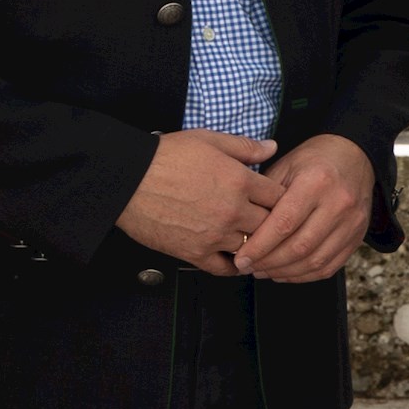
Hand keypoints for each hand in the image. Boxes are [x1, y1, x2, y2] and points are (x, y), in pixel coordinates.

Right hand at [118, 129, 280, 271]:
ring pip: (252, 247)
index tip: (278, 201)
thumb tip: (272, 147)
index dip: (282, 198)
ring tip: (254, 240)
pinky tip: (236, 259)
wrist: (126, 179)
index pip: (280, 197)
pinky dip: (234, 266)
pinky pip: (225, 268)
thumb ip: (244, 146)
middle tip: (270, 222)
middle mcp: (232, 211)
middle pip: (271, 224)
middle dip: (273, 222)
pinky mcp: (195, 253)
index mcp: (239, 181)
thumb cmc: (164, 157)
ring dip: (254, 244)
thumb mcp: (208, 140)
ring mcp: (215, 235)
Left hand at [236, 135, 374, 281]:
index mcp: (316, 181)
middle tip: (247, 267)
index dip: (260, 246)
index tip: (241, 258)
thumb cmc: (315, 160)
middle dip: (268, 263)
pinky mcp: (357, 237)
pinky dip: (304, 275)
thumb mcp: (285, 166)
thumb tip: (243, 231)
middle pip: (299, 247)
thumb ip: (265, 197)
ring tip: (263, 271)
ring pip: (315, 261)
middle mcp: (338, 203)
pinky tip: (286, 272)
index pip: (284, 224)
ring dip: (285, 272)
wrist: (354, 156)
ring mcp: (352, 223)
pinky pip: (329, 266)